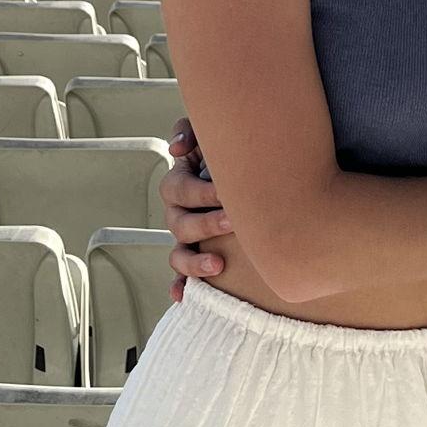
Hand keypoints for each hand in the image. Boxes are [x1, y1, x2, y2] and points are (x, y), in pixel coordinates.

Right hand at [162, 117, 233, 301]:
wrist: (249, 166)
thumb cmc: (229, 147)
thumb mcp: (209, 132)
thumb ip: (191, 130)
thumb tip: (177, 149)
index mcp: (179, 183)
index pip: (180, 189)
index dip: (201, 193)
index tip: (227, 191)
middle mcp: (178, 212)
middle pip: (180, 224)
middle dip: (206, 224)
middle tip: (233, 222)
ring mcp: (185, 237)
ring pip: (178, 254)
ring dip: (194, 262)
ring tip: (218, 266)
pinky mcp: (196, 254)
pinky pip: (182, 275)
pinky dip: (182, 285)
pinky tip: (185, 296)